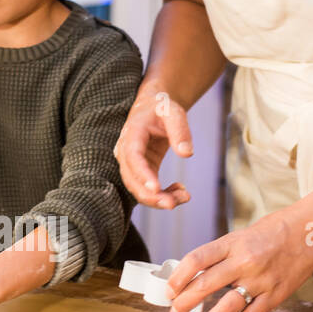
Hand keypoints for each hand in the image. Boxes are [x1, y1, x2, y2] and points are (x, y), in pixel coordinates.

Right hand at [113, 83, 192, 209]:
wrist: (153, 108)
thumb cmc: (161, 107)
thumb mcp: (173, 112)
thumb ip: (180, 130)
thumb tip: (187, 154)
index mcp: (131, 134)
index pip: (133, 158)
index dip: (142, 174)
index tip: (156, 188)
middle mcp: (125, 152)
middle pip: (132, 180)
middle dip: (151, 196)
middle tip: (173, 204)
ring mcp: (131, 164)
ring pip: (138, 189)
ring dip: (158, 199)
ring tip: (184, 196)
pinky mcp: (141, 171)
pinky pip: (147, 189)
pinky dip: (163, 195)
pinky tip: (180, 191)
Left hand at [166, 209, 312, 311]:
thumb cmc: (275, 230)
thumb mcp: (242, 235)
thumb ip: (222, 255)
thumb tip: (195, 278)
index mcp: (233, 242)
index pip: (196, 260)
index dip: (178, 278)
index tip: (168, 291)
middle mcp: (246, 261)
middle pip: (206, 285)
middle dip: (184, 303)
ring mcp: (262, 279)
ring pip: (227, 307)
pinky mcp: (277, 294)